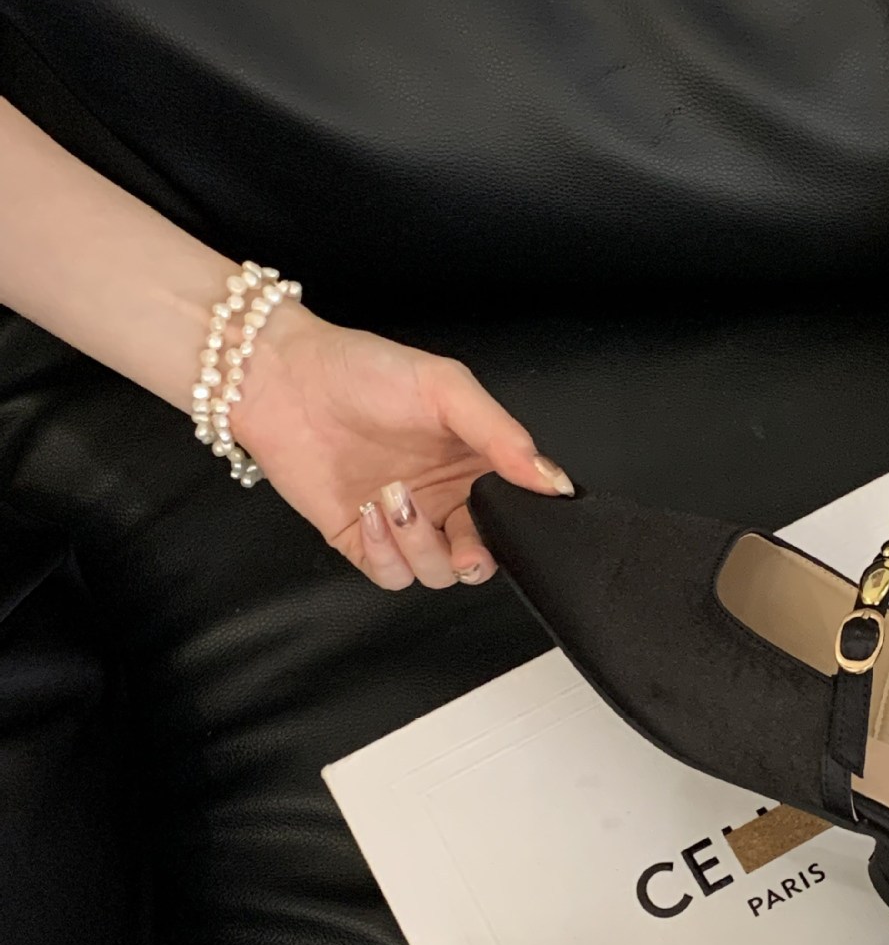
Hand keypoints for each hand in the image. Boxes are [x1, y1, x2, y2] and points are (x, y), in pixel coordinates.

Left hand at [232, 307, 571, 588]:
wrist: (283, 378)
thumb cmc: (363, 369)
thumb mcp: (447, 388)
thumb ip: (502, 435)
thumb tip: (550, 480)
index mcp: (476, 463)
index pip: (516, 514)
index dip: (523, 527)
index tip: (518, 519)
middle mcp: (444, 498)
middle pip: (480, 558)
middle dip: (474, 558)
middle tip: (463, 541)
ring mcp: (403, 523)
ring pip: (436, 574)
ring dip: (420, 545)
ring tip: (396, 496)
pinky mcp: (361, 541)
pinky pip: (391, 575)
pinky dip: (387, 552)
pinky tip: (371, 511)